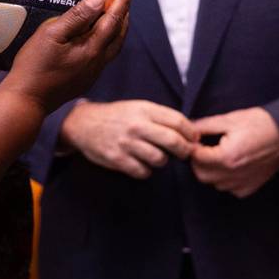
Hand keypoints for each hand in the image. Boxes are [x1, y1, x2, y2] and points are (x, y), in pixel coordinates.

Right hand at [0, 0, 131, 114]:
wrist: (27, 101)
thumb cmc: (34, 66)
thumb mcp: (51, 34)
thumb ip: (76, 17)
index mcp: (92, 49)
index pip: (112, 20)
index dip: (121, 3)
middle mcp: (97, 62)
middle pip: (118, 35)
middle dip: (124, 15)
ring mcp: (92, 73)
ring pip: (113, 48)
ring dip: (118, 30)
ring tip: (117, 17)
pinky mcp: (84, 81)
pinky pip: (104, 57)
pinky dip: (108, 42)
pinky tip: (99, 39)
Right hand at [60, 99, 198, 178]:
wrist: (84, 123)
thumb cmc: (118, 116)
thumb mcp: (138, 107)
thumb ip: (161, 117)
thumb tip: (190, 131)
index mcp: (144, 109)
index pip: (178, 121)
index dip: (191, 133)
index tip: (194, 139)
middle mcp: (136, 125)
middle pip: (173, 141)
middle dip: (185, 150)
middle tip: (184, 153)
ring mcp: (126, 143)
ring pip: (160, 159)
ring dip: (162, 161)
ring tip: (156, 156)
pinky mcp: (117, 159)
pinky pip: (143, 171)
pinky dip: (145, 170)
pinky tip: (140, 164)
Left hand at [190, 107, 278, 197]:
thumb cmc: (258, 124)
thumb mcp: (228, 120)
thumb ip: (204, 126)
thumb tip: (188, 129)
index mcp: (226, 157)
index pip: (196, 158)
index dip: (192, 148)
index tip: (196, 141)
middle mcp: (233, 174)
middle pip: (201, 175)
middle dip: (198, 161)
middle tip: (204, 148)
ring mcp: (242, 184)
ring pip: (214, 183)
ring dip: (210, 171)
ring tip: (218, 154)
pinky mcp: (249, 188)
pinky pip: (228, 188)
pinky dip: (224, 179)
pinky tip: (231, 164)